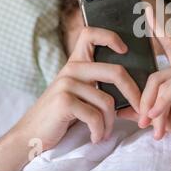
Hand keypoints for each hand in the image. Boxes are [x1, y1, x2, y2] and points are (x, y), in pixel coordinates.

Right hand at [12, 27, 140, 150]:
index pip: (91, 34)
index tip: (124, 50)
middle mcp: (71, 69)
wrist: (31, 135)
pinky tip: (95, 137)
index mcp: (76, 63)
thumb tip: (138, 100)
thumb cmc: (61, 116)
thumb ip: (102, 91)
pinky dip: (100, 131)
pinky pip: (95, 116)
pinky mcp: (64, 101)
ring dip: (111, 123)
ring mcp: (67, 83)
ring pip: (107, 101)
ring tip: (105, 132)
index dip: (111, 37)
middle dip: (134, 94)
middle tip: (140, 110)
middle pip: (115, 73)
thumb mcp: (81, 97)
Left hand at [118, 9, 170, 153]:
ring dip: (156, 107)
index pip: (168, 45)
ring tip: (156, 128)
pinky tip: (159, 115)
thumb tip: (122, 111)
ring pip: (163, 83)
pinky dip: (164, 102)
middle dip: (146, 101)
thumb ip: (147, 110)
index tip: (147, 10)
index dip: (158, 27)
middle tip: (144, 122)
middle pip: (155, 76)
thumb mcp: (166, 117)